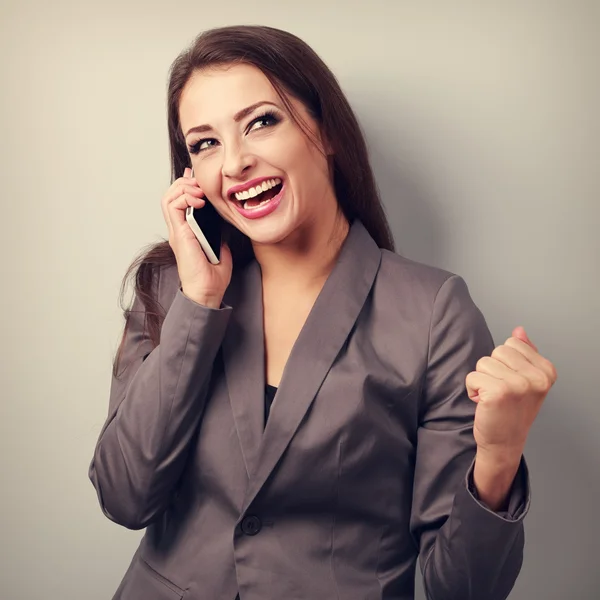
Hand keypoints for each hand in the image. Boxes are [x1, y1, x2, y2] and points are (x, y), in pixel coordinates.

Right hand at [161, 167, 232, 306]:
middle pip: (170, 196)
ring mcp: (176, 232)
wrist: (207, 291)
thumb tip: (221, 225)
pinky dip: (184, 197)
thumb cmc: (213, 277)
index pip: (179, 202)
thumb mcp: (220, 248)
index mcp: (186, 232)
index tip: (199, 180)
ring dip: (183, 188)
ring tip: (198, 190)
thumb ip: (217, 234)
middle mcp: (178, 230)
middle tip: (200, 184)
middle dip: (184, 183)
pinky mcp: (179, 234)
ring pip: (168, 198)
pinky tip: (199, 200)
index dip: (186, 187)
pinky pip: (173, 207)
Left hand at [466, 327, 557, 456]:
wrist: (504, 442)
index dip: (505, 361)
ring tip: (492, 398)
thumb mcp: (526, 380)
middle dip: (492, 369)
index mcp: (546, 371)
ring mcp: (519, 385)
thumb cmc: (513, 410)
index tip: (512, 381)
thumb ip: (524, 353)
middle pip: (498, 350)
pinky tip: (483, 403)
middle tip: (501, 391)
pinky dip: (472, 390)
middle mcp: (537, 378)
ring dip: (482, 380)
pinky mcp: (498, 393)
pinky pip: (472, 377)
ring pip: (483, 363)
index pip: (512, 342)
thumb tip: (519, 331)